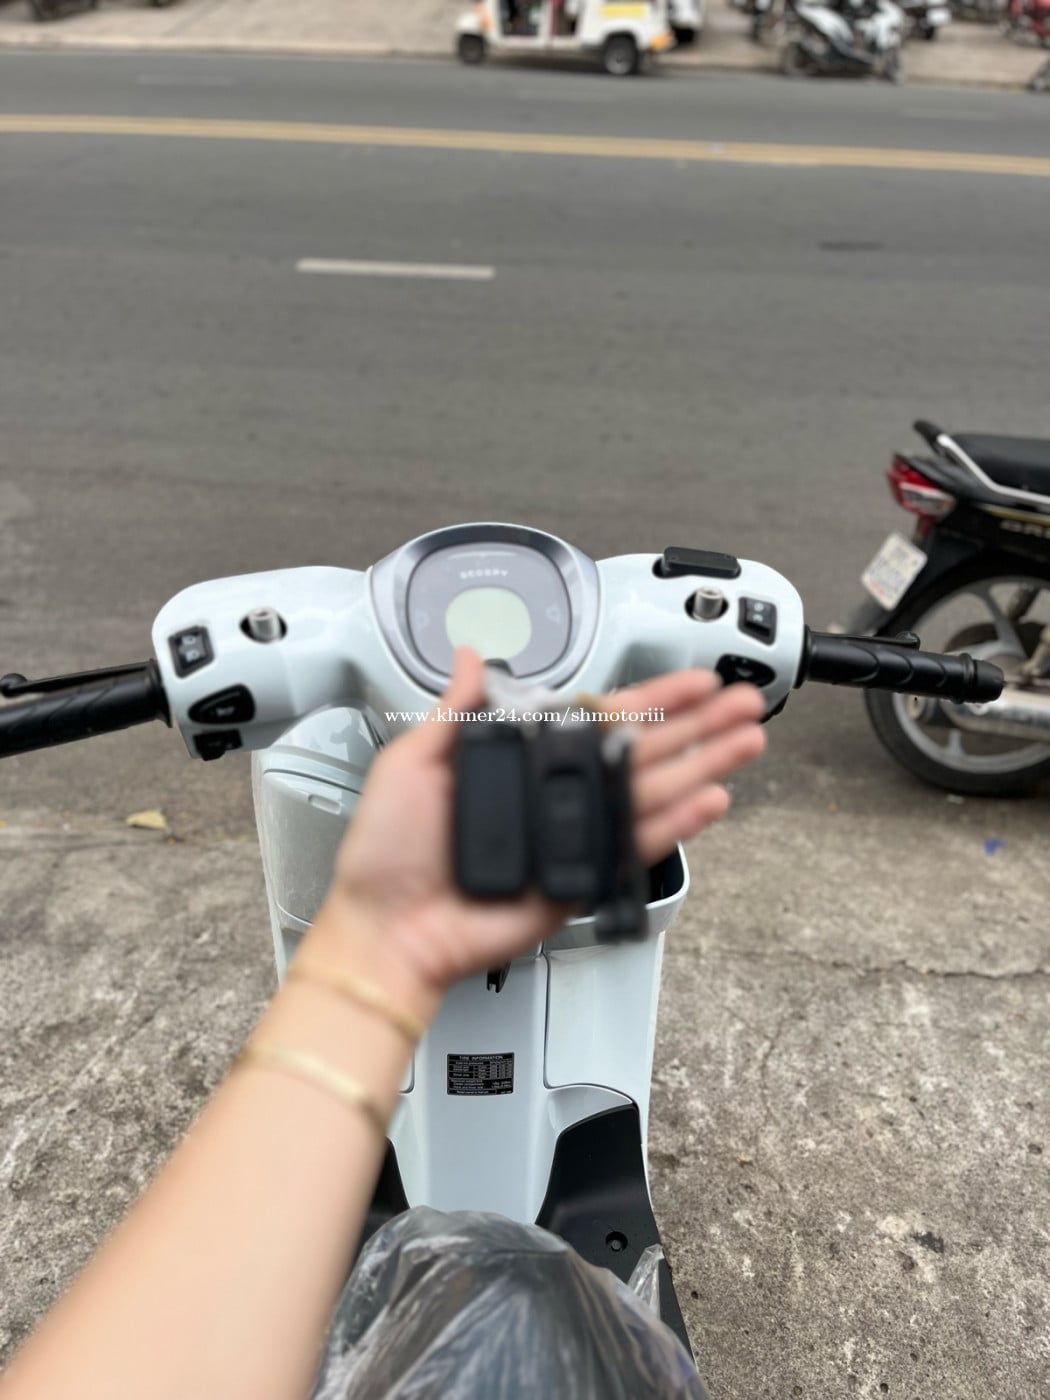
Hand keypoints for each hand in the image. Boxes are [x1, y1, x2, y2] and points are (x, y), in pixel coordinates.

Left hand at [314, 650, 765, 1011]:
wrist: (386, 927)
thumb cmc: (389, 851)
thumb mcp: (413, 762)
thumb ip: (455, 711)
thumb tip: (474, 655)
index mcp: (522, 760)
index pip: (600, 717)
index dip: (651, 697)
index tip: (694, 679)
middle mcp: (557, 794)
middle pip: (643, 750)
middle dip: (699, 725)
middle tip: (747, 703)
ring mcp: (574, 836)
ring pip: (652, 792)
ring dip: (705, 765)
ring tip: (748, 741)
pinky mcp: (581, 879)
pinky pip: (634, 846)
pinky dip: (677, 824)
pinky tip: (712, 799)